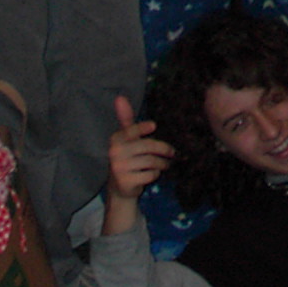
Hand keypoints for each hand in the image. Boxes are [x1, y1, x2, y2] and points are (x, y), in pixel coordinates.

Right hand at [103, 96, 171, 235]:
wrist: (120, 189)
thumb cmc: (127, 158)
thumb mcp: (126, 138)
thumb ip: (126, 119)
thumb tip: (120, 97)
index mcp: (115, 139)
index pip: (131, 130)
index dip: (142, 128)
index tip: (154, 126)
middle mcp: (115, 152)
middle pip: (147, 146)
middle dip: (164, 149)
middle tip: (172, 153)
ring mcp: (119, 168)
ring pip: (151, 161)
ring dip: (162, 163)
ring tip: (166, 164)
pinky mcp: (126, 182)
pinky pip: (149, 175)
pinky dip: (155, 174)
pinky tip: (153, 174)